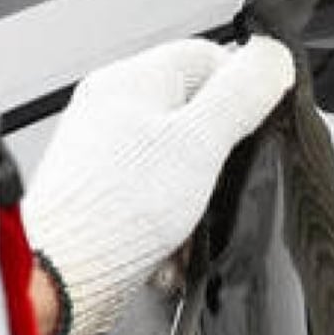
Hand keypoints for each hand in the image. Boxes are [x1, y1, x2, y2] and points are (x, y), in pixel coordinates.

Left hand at [21, 36, 294, 334]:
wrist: (61, 278)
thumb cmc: (116, 210)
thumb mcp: (199, 142)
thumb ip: (241, 95)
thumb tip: (272, 56)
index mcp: (132, 80)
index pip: (206, 56)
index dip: (242, 89)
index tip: (258, 124)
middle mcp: (112, 110)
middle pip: (195, 115)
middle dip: (219, 160)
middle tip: (221, 185)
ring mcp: (105, 154)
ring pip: (179, 164)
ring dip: (196, 201)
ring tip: (188, 228)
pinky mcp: (103, 197)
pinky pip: (155, 200)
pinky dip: (170, 225)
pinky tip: (169, 249)